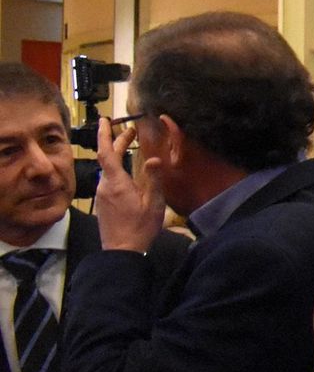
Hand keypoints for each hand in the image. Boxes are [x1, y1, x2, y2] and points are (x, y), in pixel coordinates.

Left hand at [95, 117, 163, 252]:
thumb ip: (153, 179)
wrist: (121, 251)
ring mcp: (102, 195)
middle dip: (117, 142)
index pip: (106, 152)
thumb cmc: (139, 228)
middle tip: (130, 131)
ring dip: (117, 155)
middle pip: (107, 158)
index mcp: (116, 183)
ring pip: (108, 169)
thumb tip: (153, 159)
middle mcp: (105, 186)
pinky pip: (109, 180)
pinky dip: (117, 169)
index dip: (105, 134)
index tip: (104, 120)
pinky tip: (128, 172)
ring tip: (131, 147)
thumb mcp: (153, 203)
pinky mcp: (104, 202)